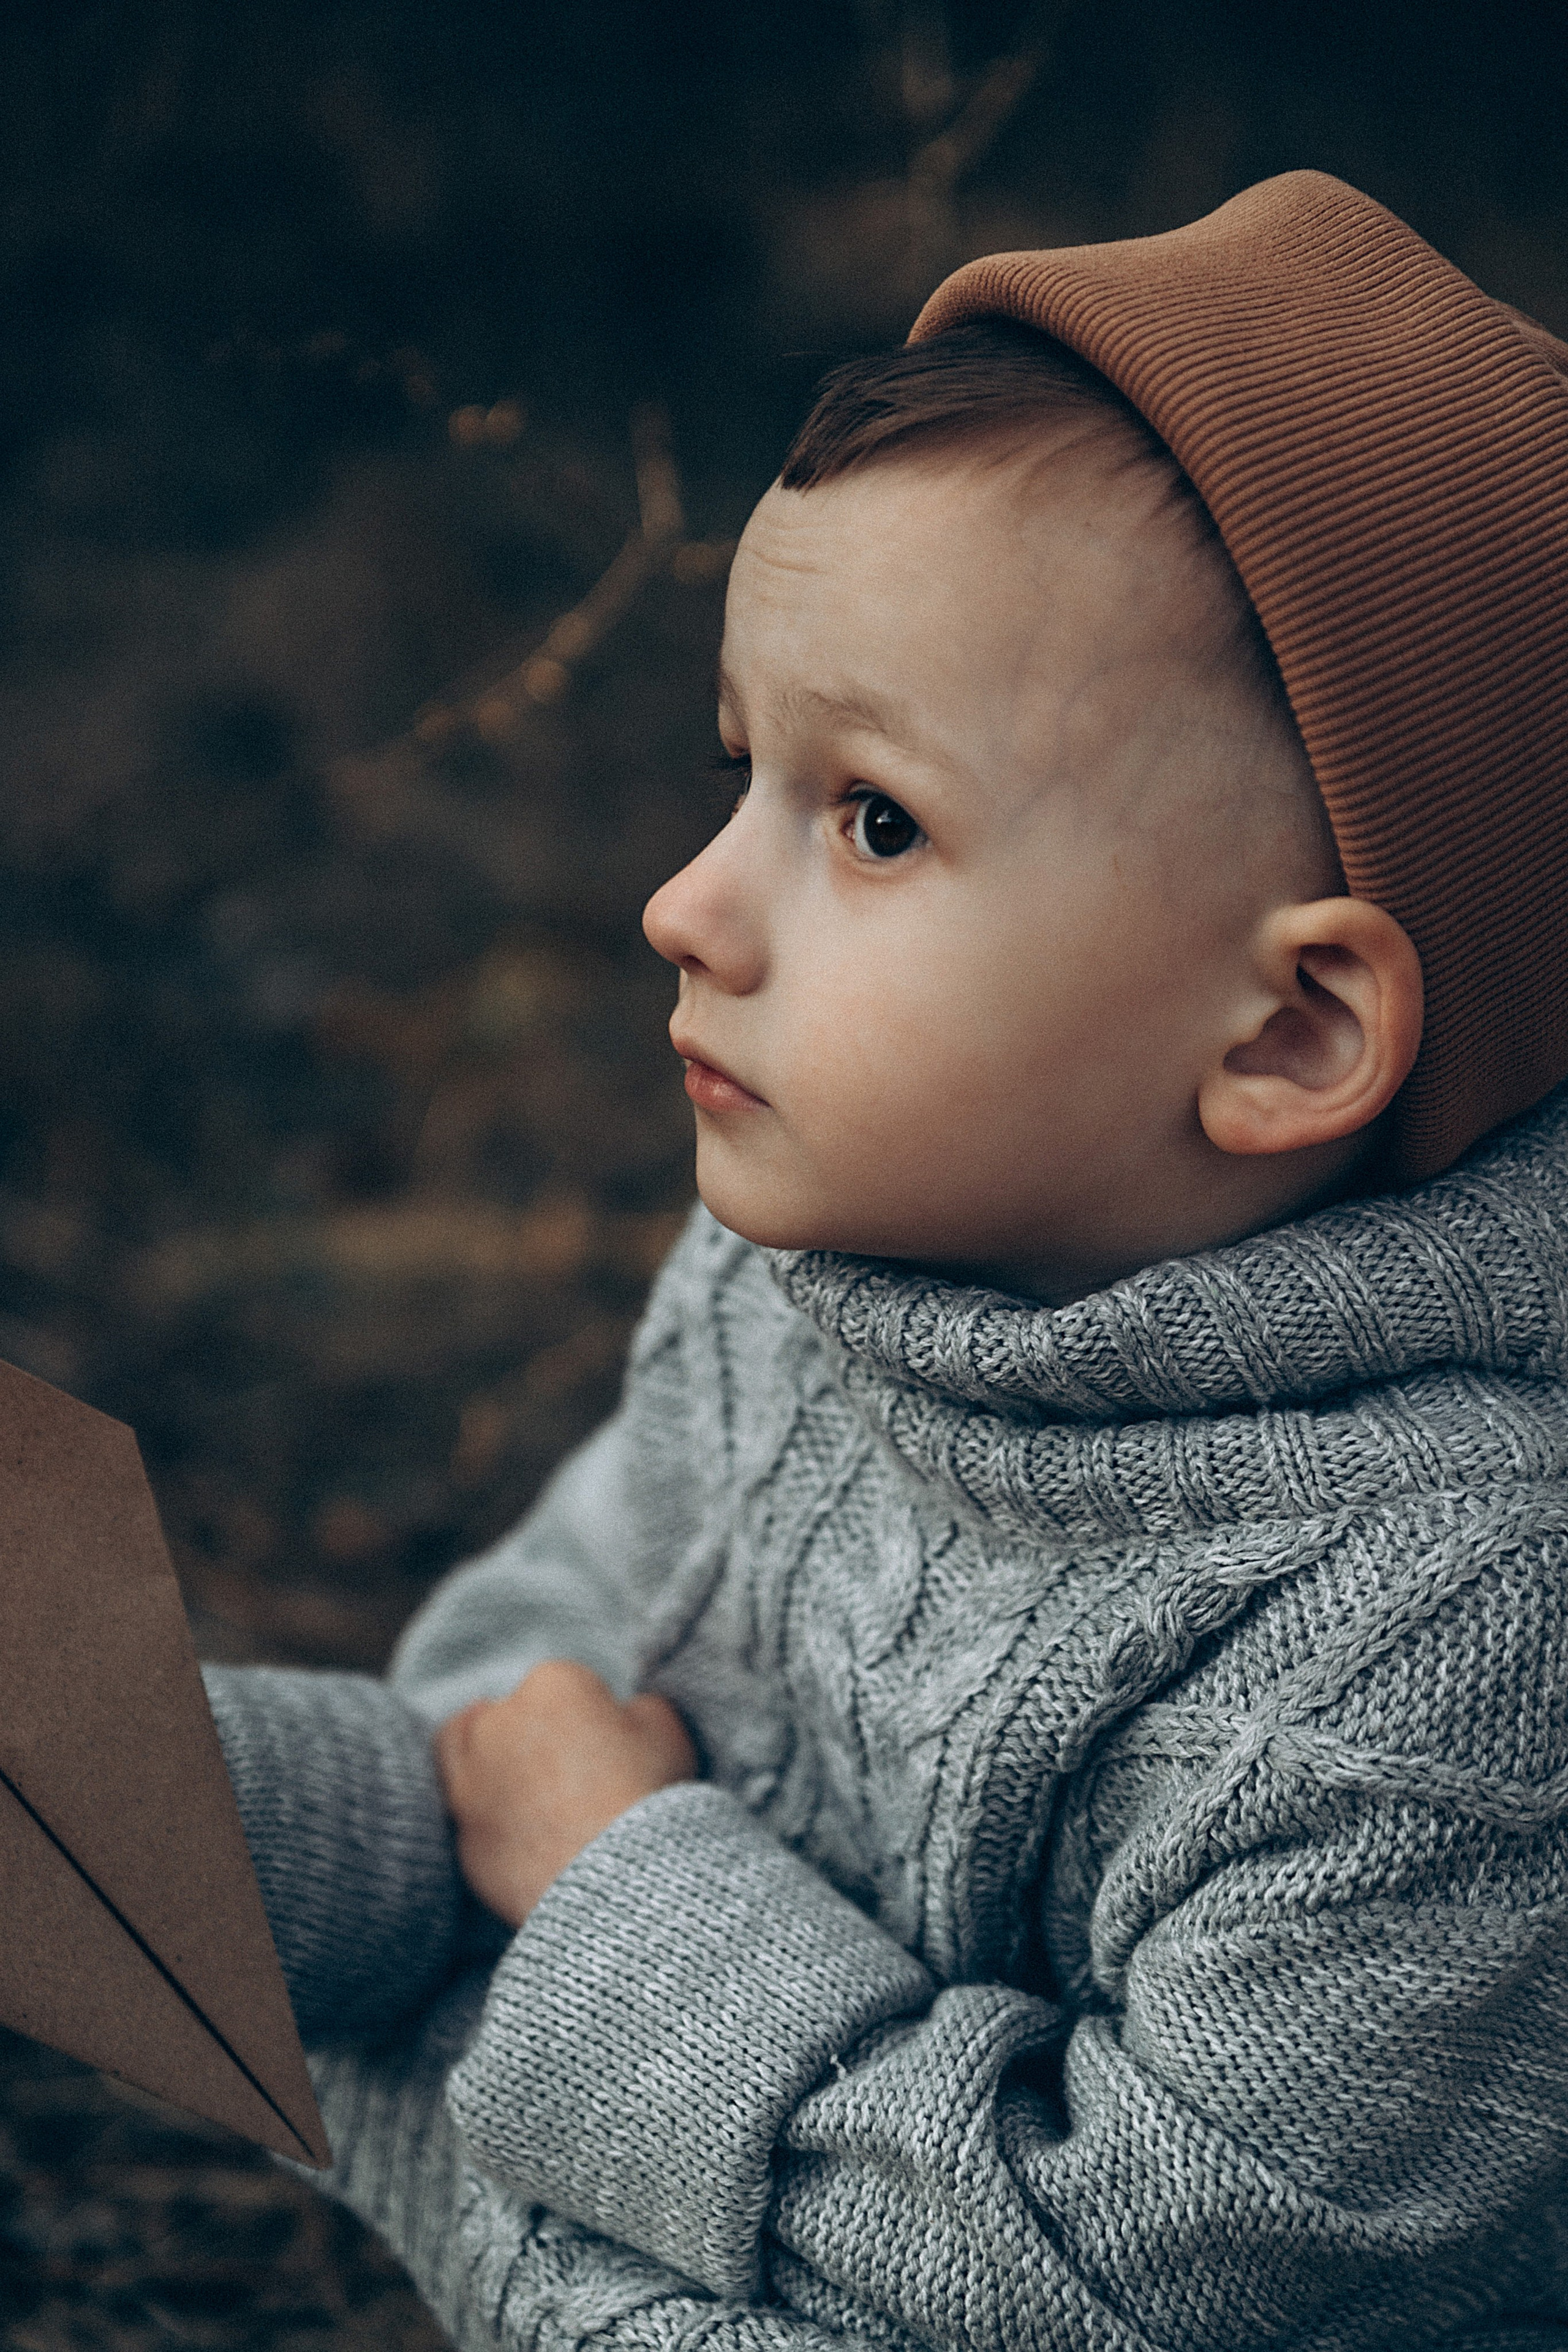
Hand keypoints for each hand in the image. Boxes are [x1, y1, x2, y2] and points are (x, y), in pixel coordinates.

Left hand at [433, 1659, 696, 1926]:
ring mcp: (471, 1782)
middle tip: (562, 1762)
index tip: (611, 1741)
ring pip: (463, 1751)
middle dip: (530, 1729)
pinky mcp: (464, 1837)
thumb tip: (626, 1716)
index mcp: (552, 1686)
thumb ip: (640, 1709)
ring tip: (520, 1783)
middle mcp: (498, 1724)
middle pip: (506, 1710)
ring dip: (487, 1760)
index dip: (591, 1711)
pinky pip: (469, 1817)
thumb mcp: (667, 1732)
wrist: (618, 1886)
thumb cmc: (647, 1801)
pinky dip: (489, 1818)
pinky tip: (522, 1834)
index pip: (565, 1685)